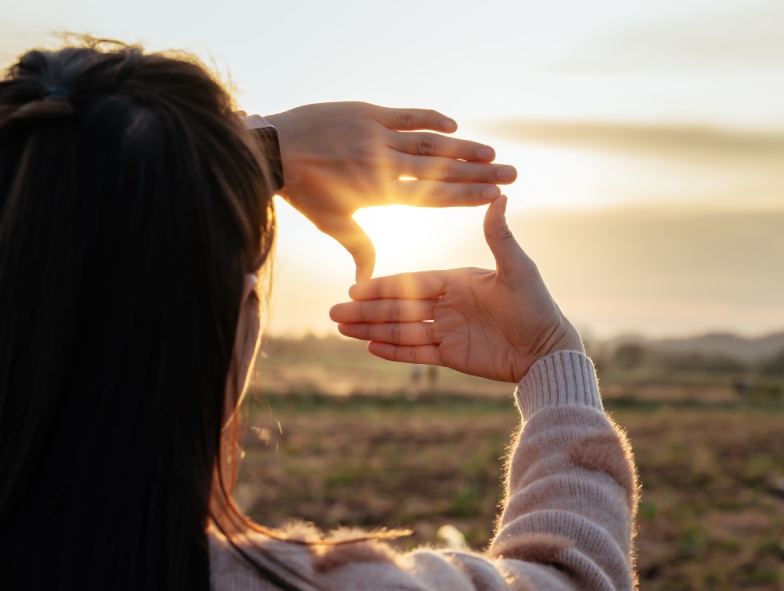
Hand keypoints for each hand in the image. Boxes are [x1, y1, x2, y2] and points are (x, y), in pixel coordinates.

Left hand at [265, 102, 517, 281]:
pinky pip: (406, 115)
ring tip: (492, 152)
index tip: (495, 196)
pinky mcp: (368, 112)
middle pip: (442, 170)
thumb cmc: (303, 192)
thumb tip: (364, 285)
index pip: (434, 197)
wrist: (272, 150)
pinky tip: (454, 123)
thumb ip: (358, 249)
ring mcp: (378, 135)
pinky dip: (430, 119)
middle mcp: (386, 164)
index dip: (467, 196)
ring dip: (463, 147)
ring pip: (430, 142)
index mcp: (382, 193)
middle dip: (479, 172)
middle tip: (511, 172)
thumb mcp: (333, 223)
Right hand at [329, 196, 583, 382]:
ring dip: (372, 330)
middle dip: (366, 311)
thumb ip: (501, 237)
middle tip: (334, 312)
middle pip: (400, 307)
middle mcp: (448, 305)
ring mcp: (448, 331)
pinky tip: (370, 348)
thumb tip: (500, 197)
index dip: (384, 287)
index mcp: (457, 281)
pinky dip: (395, 351)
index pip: (412, 283)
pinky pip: (418, 353)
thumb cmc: (537, 306)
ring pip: (402, 330)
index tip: (356, 287)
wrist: (548, 350)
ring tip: (341, 329)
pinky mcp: (453, 356)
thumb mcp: (518, 269)